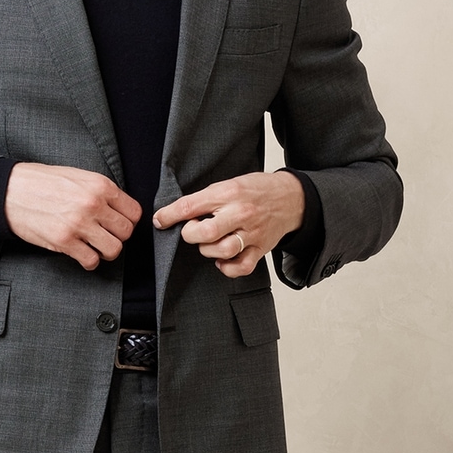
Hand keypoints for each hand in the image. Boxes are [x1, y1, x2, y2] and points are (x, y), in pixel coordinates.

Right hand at [5, 163, 140, 270]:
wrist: (12, 191)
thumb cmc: (42, 182)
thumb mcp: (78, 176)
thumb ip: (101, 192)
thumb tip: (119, 210)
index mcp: (100, 185)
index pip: (134, 212)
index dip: (128, 221)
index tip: (117, 224)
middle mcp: (93, 204)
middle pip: (126, 232)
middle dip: (117, 237)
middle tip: (105, 236)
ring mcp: (79, 224)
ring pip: (114, 250)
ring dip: (106, 252)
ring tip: (95, 247)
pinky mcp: (64, 241)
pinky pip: (91, 261)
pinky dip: (89, 261)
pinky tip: (81, 253)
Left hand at [152, 171, 304, 277]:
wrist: (292, 198)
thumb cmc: (256, 190)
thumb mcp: (229, 184)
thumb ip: (205, 199)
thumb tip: (175, 213)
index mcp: (229, 193)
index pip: (191, 206)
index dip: (169, 215)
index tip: (160, 220)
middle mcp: (241, 213)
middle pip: (206, 233)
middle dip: (191, 235)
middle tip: (192, 231)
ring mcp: (252, 233)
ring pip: (222, 250)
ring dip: (208, 250)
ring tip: (209, 243)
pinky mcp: (260, 249)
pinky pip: (240, 267)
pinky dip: (226, 267)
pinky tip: (221, 260)